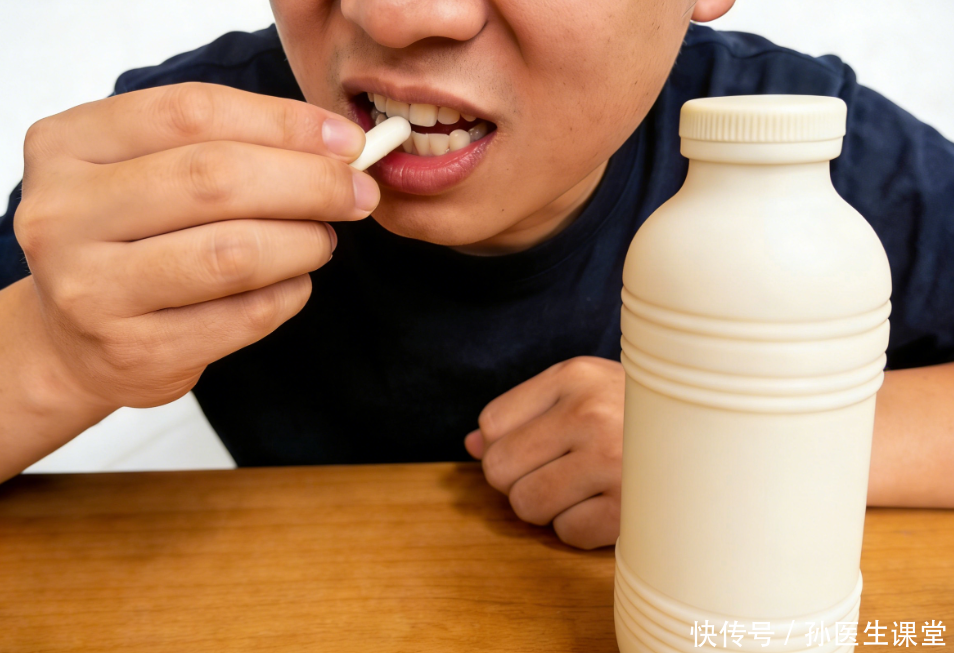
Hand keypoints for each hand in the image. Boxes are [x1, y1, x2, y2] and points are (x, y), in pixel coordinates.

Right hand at [14, 82, 376, 410]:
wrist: (73, 339)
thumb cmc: (128, 240)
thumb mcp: (147, 170)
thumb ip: (226, 144)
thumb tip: (337, 146)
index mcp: (68, 146)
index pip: (193, 113)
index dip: (284, 123)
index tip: (346, 142)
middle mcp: (65, 214)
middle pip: (216, 179)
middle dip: (310, 183)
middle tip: (357, 192)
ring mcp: (92, 289)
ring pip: (234, 252)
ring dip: (304, 242)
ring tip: (322, 239)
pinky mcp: (134, 351)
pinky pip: (245, 316)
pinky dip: (290, 294)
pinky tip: (293, 282)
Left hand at [465, 356, 624, 548]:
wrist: (720, 432)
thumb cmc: (638, 412)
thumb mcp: (583, 392)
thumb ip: (524, 413)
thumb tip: (470, 443)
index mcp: (574, 376)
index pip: (492, 423)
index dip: (504, 443)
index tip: (537, 445)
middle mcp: (590, 413)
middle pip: (498, 467)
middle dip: (518, 479)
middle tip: (558, 471)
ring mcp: (612, 461)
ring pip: (525, 505)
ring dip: (546, 506)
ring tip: (582, 487)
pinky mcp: (630, 508)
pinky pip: (565, 533)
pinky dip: (578, 527)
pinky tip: (607, 505)